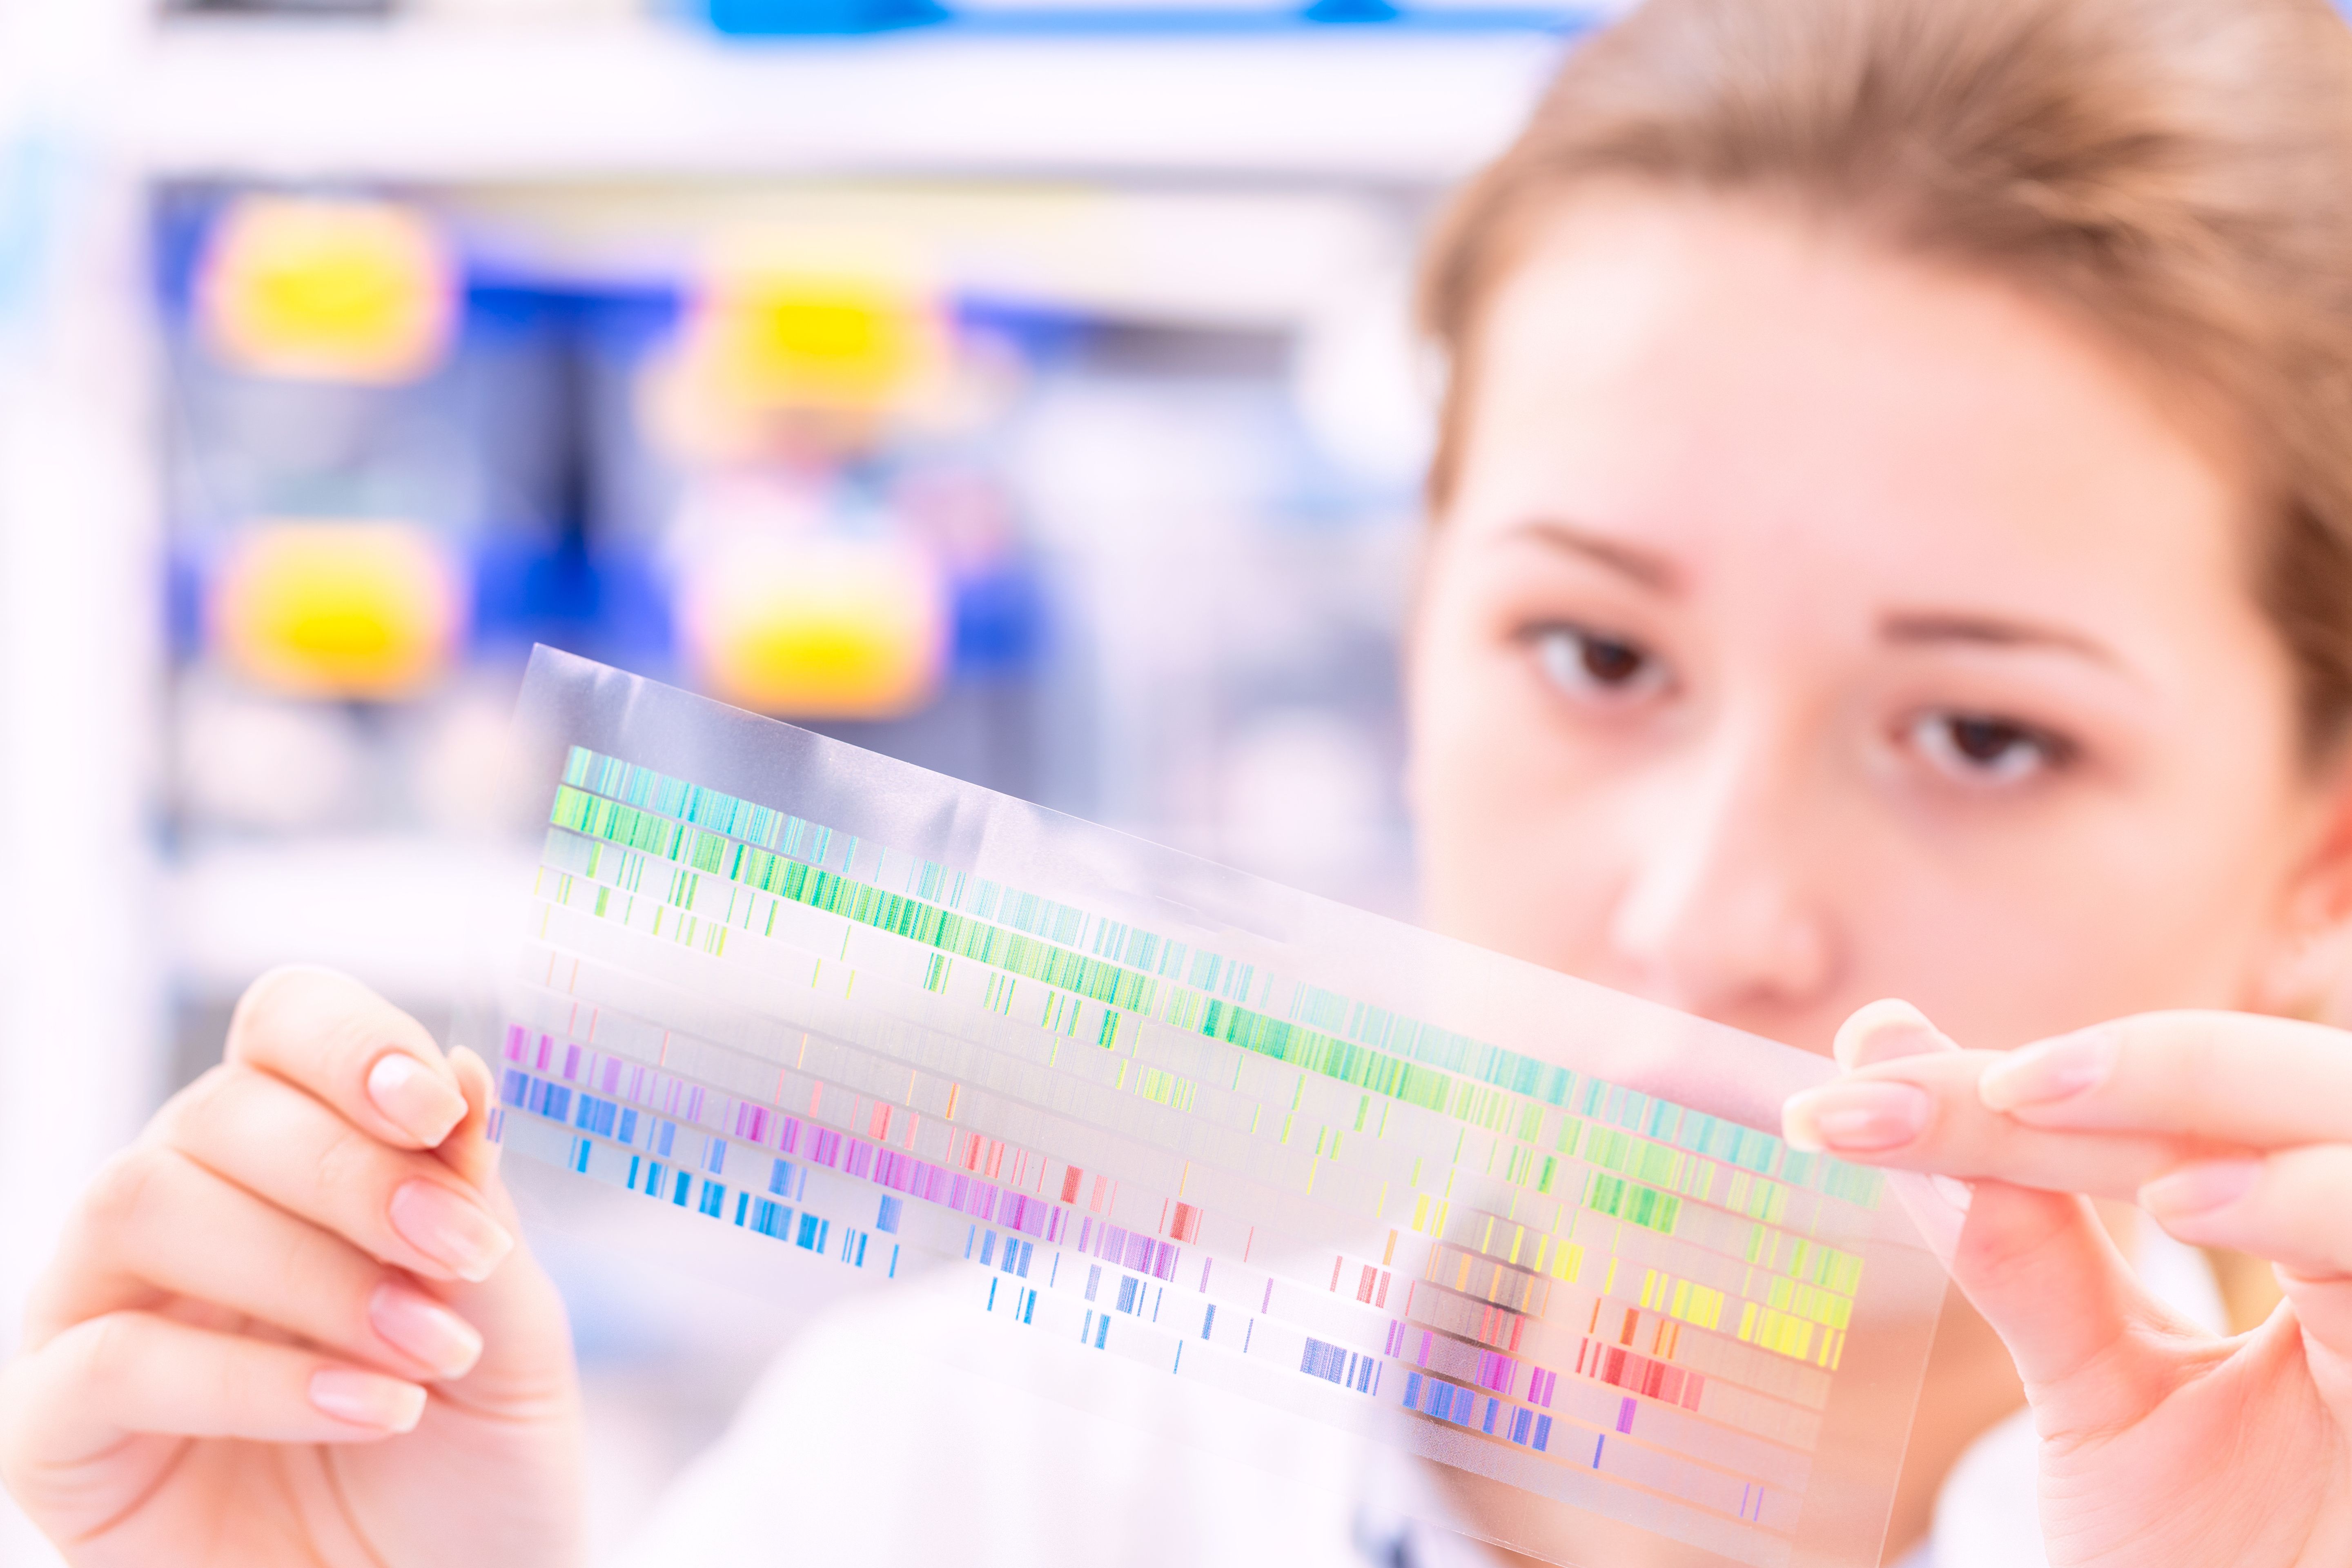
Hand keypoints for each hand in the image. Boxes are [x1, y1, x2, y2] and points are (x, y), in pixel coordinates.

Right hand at [0, 968, 584, 1567]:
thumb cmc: (474, 1471)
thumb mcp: (512, 1325)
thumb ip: (473, 1206)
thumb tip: (466, 1072)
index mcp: (290, 1160)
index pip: (282, 1027)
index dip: (348, 1041)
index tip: (436, 1108)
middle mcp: (182, 1214)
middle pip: (215, 1108)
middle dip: (353, 1174)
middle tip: (464, 1254)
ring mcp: (103, 1316)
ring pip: (143, 1202)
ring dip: (308, 1269)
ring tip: (429, 1348)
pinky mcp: (57, 1435)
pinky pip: (111, 1360)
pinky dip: (255, 1377)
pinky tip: (375, 1408)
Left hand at [1782, 1002, 2351, 1567]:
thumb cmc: (2208, 1556)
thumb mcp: (2094, 1390)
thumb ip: (2017, 1240)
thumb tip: (1881, 1052)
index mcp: (2319, 1238)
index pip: (2189, 1110)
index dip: (2046, 1073)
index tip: (1875, 1064)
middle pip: (2285, 1085)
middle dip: (2126, 1059)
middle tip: (1970, 1076)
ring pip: (2347, 1119)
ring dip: (2194, 1091)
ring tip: (2037, 1106)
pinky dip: (2305, 1202)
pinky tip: (2185, 1200)